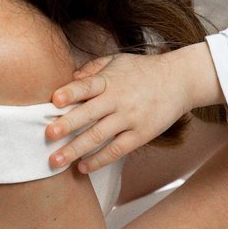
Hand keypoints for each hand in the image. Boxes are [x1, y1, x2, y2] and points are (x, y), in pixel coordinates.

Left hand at [47, 46, 221, 173]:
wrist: (180, 81)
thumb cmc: (144, 70)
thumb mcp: (118, 61)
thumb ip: (94, 68)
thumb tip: (71, 77)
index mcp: (110, 80)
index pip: (87, 86)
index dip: (71, 92)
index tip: (54, 100)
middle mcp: (118, 99)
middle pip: (88, 114)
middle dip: (66, 126)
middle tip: (47, 136)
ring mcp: (130, 118)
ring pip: (98, 136)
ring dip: (75, 150)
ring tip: (55, 161)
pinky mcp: (141, 134)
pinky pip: (117, 150)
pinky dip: (99, 160)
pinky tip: (83, 167)